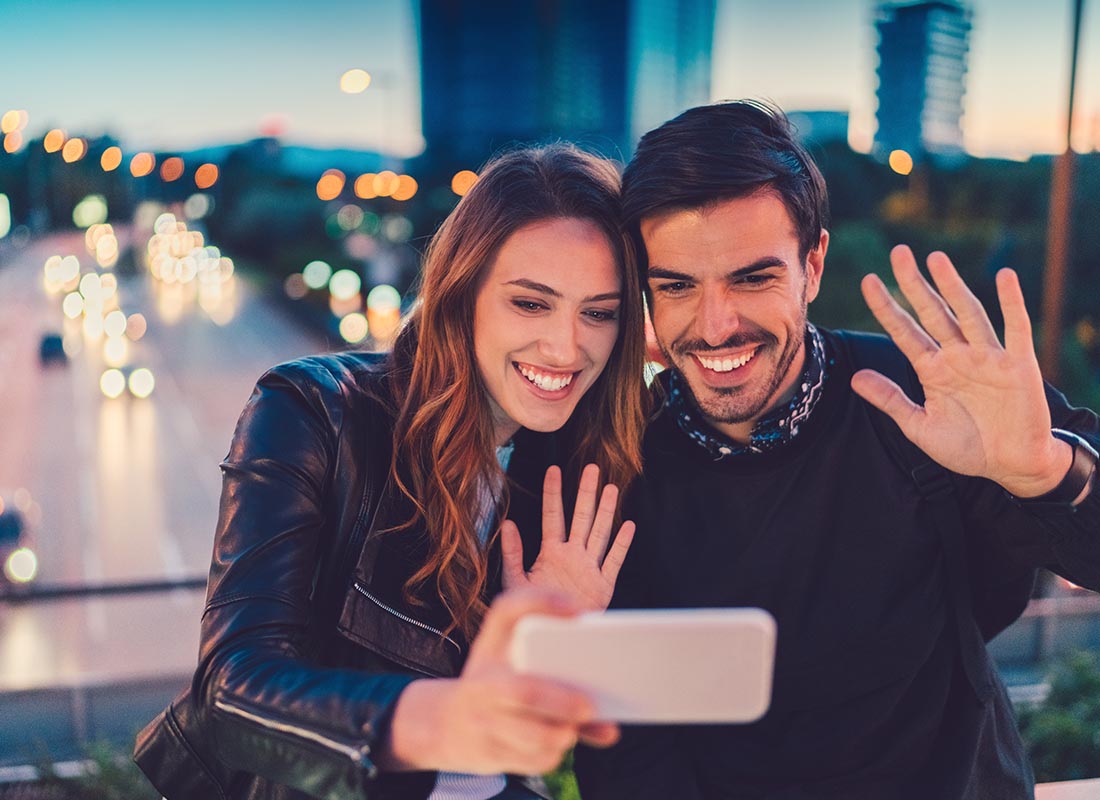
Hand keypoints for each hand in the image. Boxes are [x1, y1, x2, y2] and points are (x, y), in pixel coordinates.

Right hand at [379, 589, 618, 774]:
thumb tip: (611, 723)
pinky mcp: (486, 751)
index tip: (578, 612)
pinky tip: (554, 746)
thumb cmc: (502, 689)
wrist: (448, 724)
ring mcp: (481, 717)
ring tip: (572, 729)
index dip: (542, 603)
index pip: (507, 610)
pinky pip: (531, 759)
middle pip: (524, 691)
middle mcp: (483, 677)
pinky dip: (551, 755)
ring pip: (531, 733)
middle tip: (589, 706)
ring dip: (561, 734)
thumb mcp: (517, 669)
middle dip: (560, 701)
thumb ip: (564, 678)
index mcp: (492, 644)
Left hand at [500, 464, 635, 610]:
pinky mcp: (602, 585)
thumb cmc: (532, 609)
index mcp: (551, 552)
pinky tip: (628, 526)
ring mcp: (589, 567)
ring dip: (606, 511)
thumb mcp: (516, 580)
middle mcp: (572, 555)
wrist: (550, 635)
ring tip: (610, 488)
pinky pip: (613, 561)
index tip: (553, 469)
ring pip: (599, 533)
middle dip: (586, 493)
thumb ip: (513, 553)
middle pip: (581, 517)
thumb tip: (507, 524)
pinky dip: (621, 544)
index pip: (552, 516)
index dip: (553, 493)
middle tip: (591, 468)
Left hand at [853, 245, 1071, 496]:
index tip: (867, 281)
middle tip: (897, 253)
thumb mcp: (919, 427)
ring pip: (967, 313)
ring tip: (935, 258)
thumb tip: (854, 376)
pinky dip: (1011, 302)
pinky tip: (1004, 276)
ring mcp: (988, 357)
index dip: (886, 308)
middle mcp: (958, 356)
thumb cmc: (967, 447)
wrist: (1011, 466)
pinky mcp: (1018, 364)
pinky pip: (1016, 328)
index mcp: (933, 370)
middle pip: (932, 313)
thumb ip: (890, 400)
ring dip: (953, 286)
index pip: (904, 332)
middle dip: (914, 284)